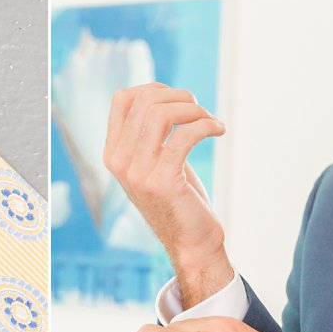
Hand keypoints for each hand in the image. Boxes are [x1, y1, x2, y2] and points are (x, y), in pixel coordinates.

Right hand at [103, 83, 233, 304]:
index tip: (179, 101)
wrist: (190, 242)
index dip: (154, 89)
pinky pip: (184, 136)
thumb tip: (161, 93)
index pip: (121, 99)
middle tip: (200, 111)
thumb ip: (148, 134)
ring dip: (194, 110)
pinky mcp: (163, 181)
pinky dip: (206, 125)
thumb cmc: (178, 198)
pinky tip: (219, 129)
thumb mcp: (154, 163)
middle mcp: (119, 162)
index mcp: (113, 153)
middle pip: (145, 101)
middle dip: (180, 97)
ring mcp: (138, 173)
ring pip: (161, 114)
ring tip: (210, 120)